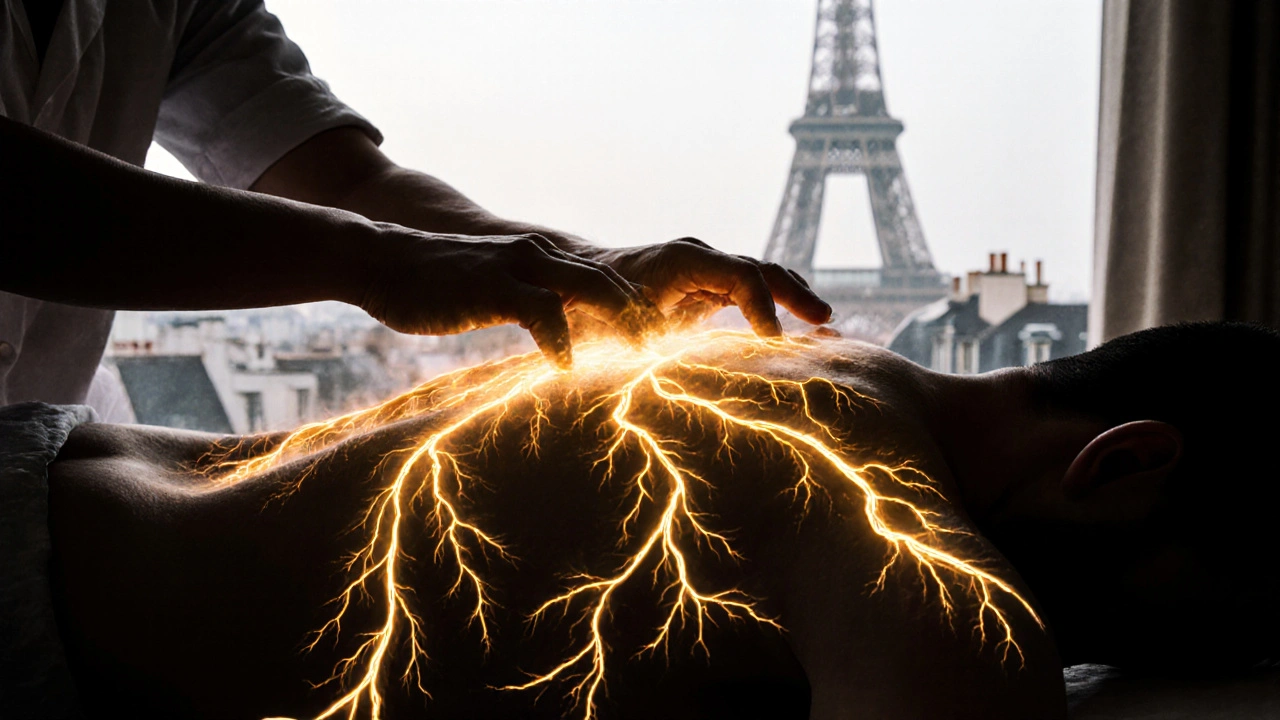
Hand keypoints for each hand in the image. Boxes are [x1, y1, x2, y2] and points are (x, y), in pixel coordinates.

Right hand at [359, 227, 662, 367]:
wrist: (381, 261)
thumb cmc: (434, 282)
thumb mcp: (490, 288)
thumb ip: (524, 301)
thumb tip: (549, 330)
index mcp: (541, 257)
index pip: (603, 277)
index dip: (637, 305)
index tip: (662, 335)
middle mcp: (538, 255)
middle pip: (609, 280)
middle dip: (643, 312)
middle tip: (670, 346)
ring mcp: (517, 267)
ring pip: (588, 286)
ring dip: (619, 320)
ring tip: (641, 352)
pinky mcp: (493, 286)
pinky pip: (540, 310)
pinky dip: (559, 338)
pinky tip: (565, 367)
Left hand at [591, 238, 832, 335]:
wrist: (575, 278)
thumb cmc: (592, 301)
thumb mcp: (616, 318)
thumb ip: (646, 330)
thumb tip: (670, 356)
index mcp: (684, 258)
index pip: (740, 276)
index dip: (762, 307)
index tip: (775, 343)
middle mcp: (701, 257)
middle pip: (761, 270)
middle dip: (794, 295)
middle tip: (825, 320)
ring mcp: (706, 269)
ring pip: (761, 276)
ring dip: (793, 296)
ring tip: (825, 321)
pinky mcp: (706, 285)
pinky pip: (749, 290)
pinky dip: (775, 304)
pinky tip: (798, 321)